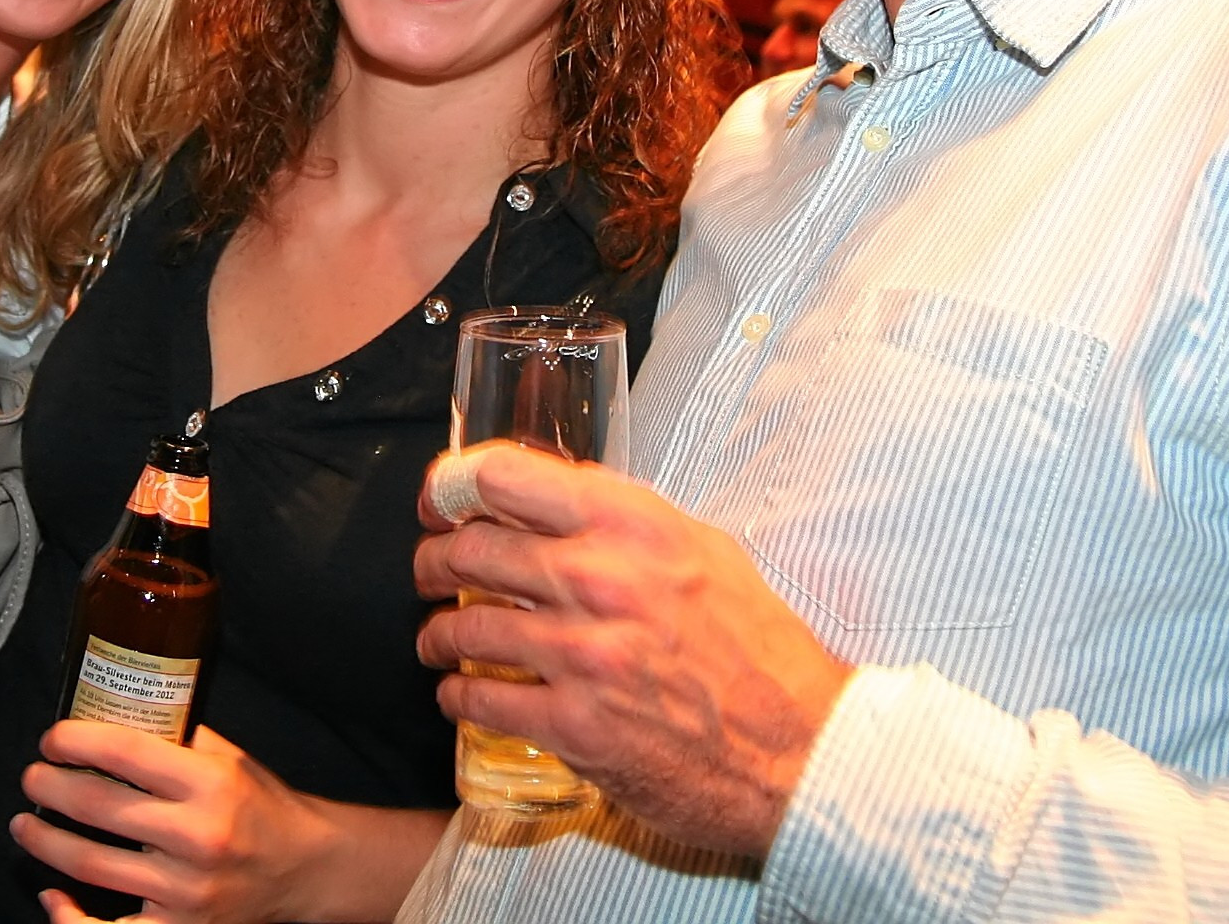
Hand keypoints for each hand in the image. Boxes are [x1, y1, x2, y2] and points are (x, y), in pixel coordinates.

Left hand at [16, 723, 432, 923]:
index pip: (125, 751)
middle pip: (97, 806)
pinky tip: (53, 896)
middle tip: (32, 778)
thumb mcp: (229, 758)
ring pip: (92, 864)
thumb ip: (178, 738)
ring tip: (25, 825)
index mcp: (209, 784)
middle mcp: (197, 836)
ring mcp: (185, 890)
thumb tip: (114, 714)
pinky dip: (69, 919)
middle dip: (49, 788)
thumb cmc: (263, 808)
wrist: (306, 870)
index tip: (52, 739)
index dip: (76, 741)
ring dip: (45, 843)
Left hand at [413, 444, 850, 856]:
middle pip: (471, 548)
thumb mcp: (705, 555)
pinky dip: (457, 697)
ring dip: (438, 634)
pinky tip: (459, 695)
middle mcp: (601, 580)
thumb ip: (631, 525)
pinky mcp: (573, 727)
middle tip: (428, 572)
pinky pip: (482, 700)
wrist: (800, 752)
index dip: (454, 485)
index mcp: (633, 525)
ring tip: (437, 641)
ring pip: (466, 627)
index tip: (439, 500)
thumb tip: (564, 503)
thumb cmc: (761, 653)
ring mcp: (583, 656)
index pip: (506, 476)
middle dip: (434, 560)